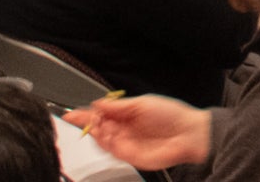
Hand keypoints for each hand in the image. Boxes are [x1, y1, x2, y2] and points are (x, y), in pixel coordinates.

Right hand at [69, 94, 212, 169]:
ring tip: (95, 125)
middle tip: (84, 118)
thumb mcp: (142, 103)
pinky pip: (110, 150)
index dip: (85, 114)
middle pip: (97, 128)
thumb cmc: (171, 115)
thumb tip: (98, 103)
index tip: (71, 113)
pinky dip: (104, 143)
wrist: (188, 134)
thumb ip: (118, 106)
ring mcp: (125, 143)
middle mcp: (123, 129)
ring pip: (101, 140)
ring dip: (95, 133)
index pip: (101, 114)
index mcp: (126, 114)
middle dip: (87, 123)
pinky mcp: (128, 156)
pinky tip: (104, 134)